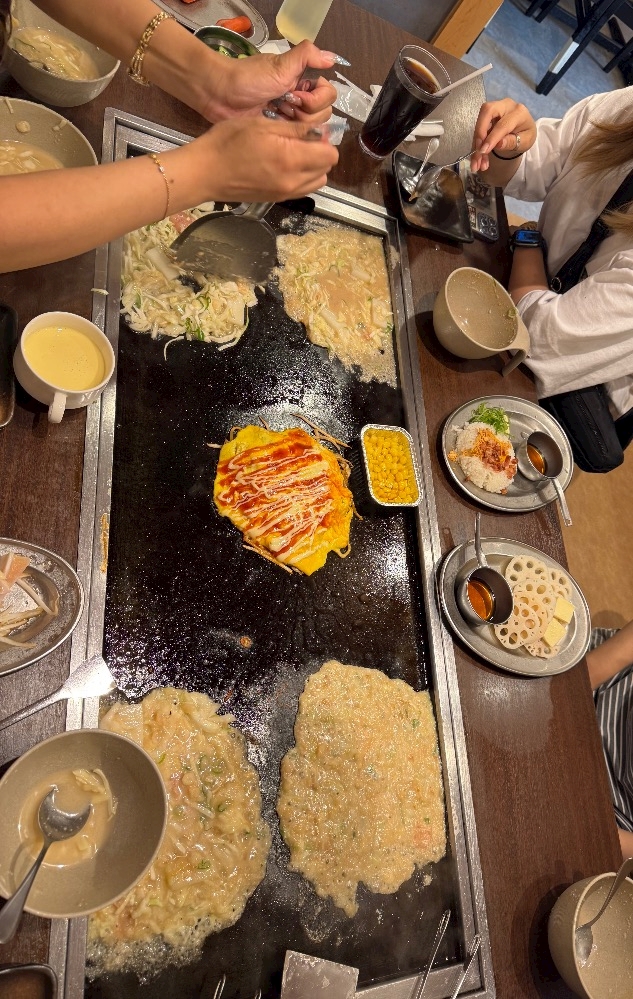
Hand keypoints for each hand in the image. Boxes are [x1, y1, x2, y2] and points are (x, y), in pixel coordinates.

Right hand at [190, 117, 338, 202]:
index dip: (324, 140)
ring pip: (316, 181)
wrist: (206, 172)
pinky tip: (284, 165)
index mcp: (291, 158)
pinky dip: (301, 177)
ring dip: (312, 167)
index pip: (330, 155)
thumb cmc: (229, 142)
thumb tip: (320, 131)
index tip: (310, 132)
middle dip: (320, 154)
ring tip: (293, 153)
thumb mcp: (262, 125)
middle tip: (301, 140)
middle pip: (326, 169)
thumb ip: (295, 130)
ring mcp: (285, 193)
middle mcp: (293, 180)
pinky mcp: (277, 199)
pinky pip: (302, 189)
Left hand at [199, 40, 337, 124]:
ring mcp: (290, 118)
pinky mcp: (279, 133)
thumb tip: (332, 58)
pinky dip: (286, 133)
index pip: (329, 95)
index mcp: (303, 82)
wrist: (221, 95)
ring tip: (276, 112)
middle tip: (283, 103)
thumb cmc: (250, 78)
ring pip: (311, 129)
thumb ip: (307, 55)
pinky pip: (295, 140)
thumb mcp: (280, 64)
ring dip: (294, 121)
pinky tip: (272, 124)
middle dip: (304, 111)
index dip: (316, 98)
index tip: (296, 93)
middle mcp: (300, 100)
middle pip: (323, 114)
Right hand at [470, 99, 536, 172]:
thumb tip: (498, 144)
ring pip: (480, 121)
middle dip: (480, 132)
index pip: (503, 124)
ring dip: (476, 142)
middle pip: (487, 111)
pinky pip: (478, 128)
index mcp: (519, 112)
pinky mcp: (487, 116)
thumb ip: (513, 142)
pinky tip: (477, 158)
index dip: (492, 137)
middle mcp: (506, 106)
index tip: (484, 151)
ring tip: (477, 162)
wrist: (521, 132)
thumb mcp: (525, 142)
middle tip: (478, 151)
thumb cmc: (525, 136)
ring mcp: (495, 109)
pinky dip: (476, 144)